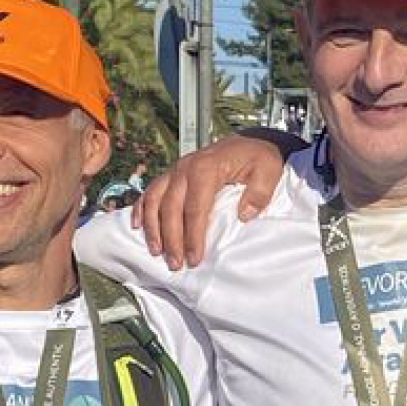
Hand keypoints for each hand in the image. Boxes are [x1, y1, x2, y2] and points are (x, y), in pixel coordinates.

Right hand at [133, 133, 290, 268]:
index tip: (195, 259)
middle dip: (171, 239)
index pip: (195, 208)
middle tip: (175, 264)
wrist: (251, 141)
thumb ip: (259, 194)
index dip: (192, 236)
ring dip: (153, 228)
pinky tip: (138, 226)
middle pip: (170, 208)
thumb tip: (243, 215)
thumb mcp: (268, 171)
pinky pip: (150, 191)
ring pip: (155, 200)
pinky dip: (141, 208)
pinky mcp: (172, 173)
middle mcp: (185, 167)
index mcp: (206, 168)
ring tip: (156, 251)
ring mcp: (176, 170)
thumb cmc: (259, 158)